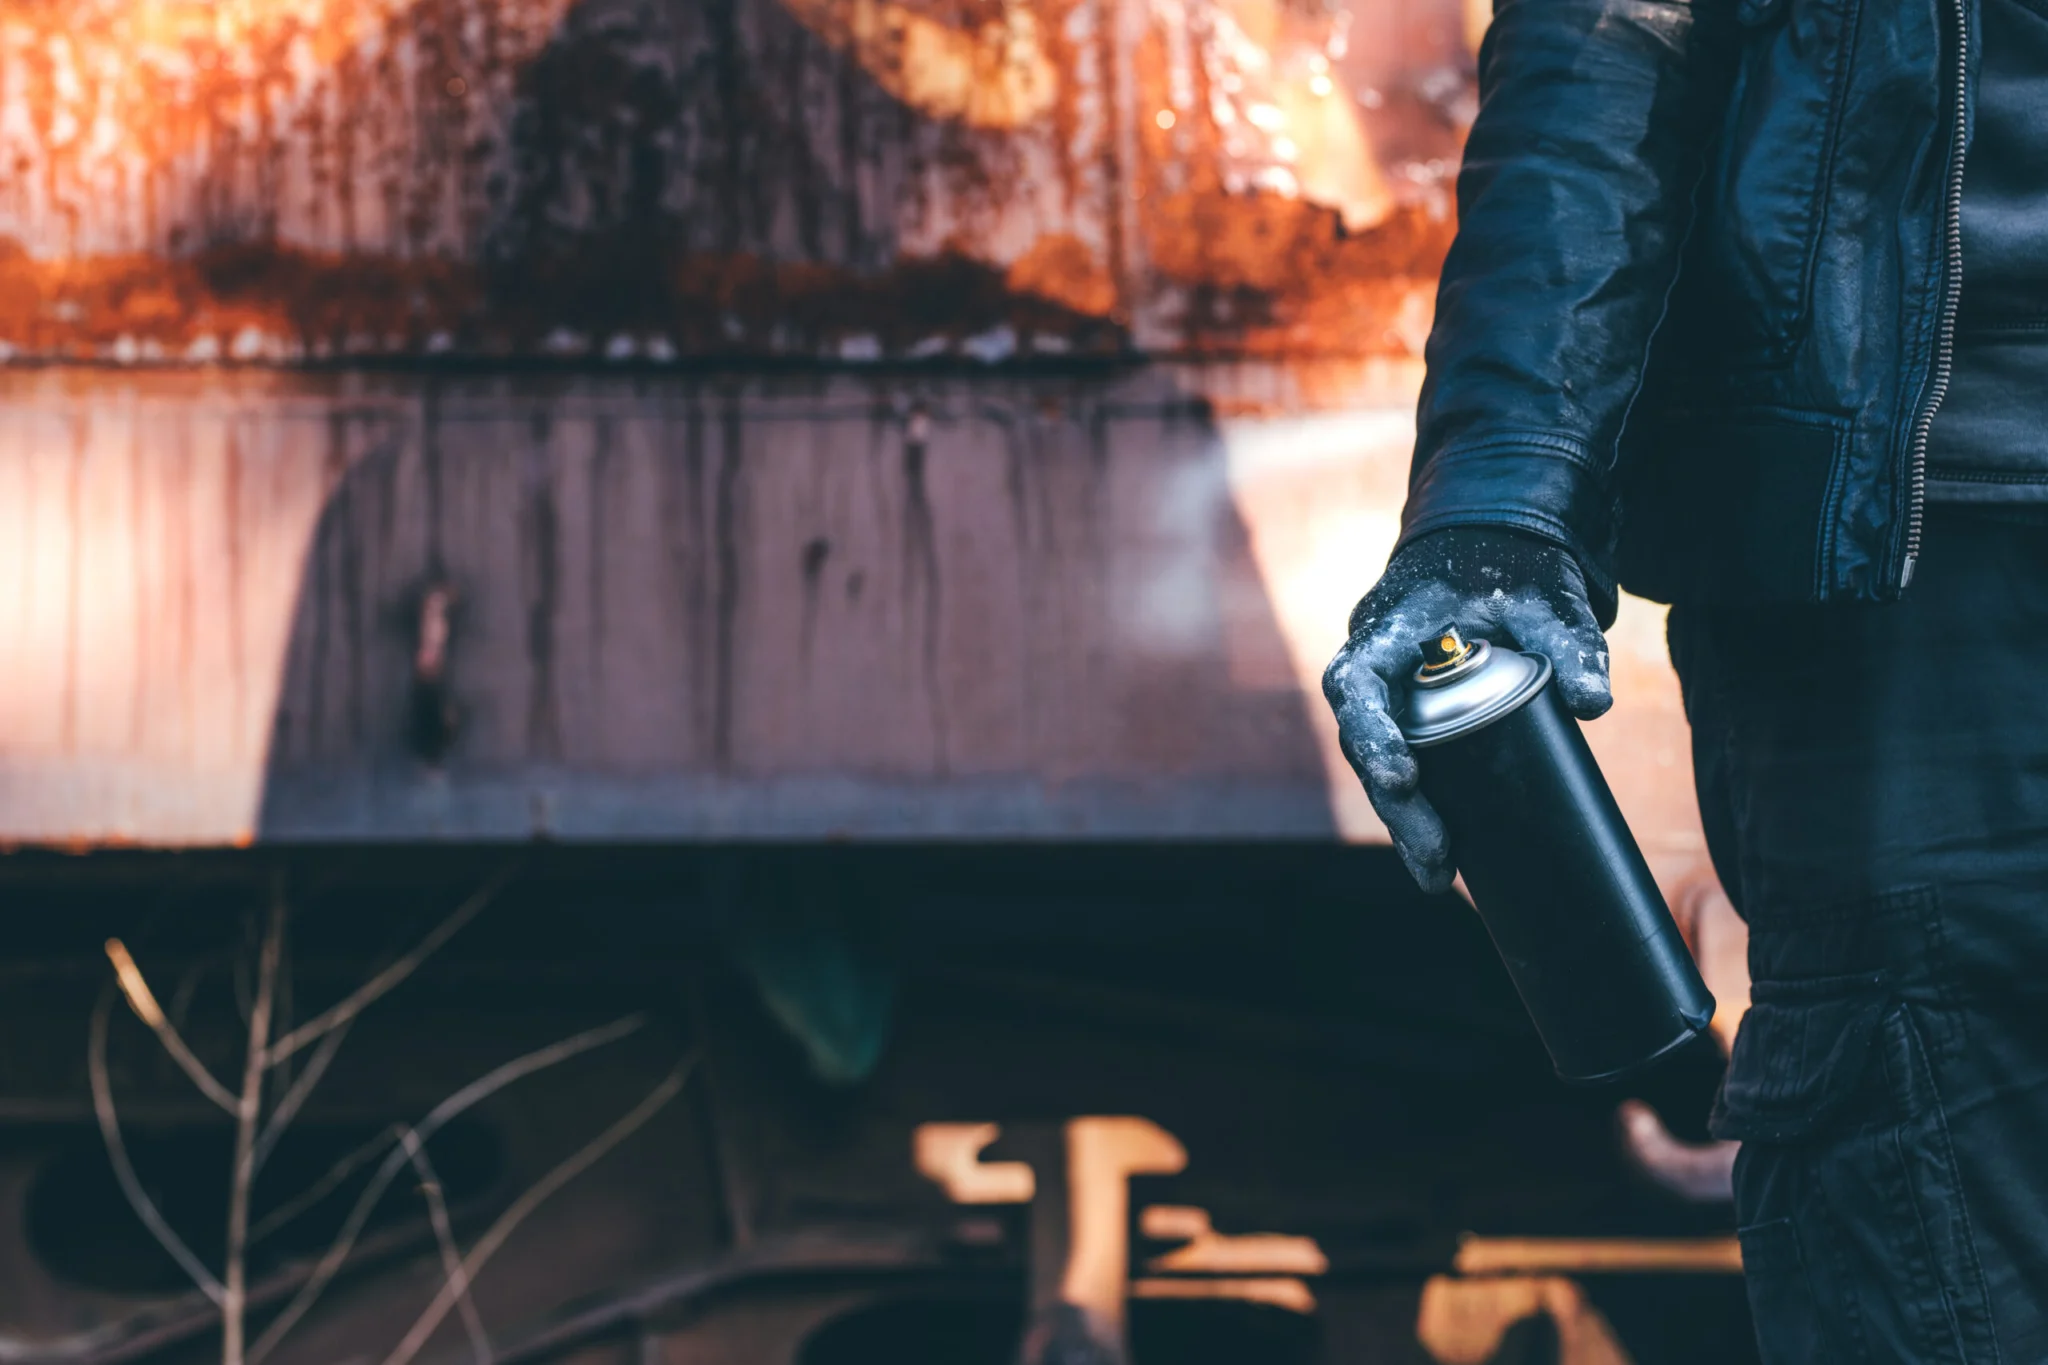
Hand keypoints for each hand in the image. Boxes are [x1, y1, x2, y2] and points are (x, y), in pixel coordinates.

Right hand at [1322, 528, 1611, 892]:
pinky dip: (1418, 813)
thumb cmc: (1512, 569)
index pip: (1356, 684)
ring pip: (1377, 766)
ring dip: (1403, 820)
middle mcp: (1373, 666)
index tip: (1404, 777)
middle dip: (1396, 804)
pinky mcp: (1406, 718)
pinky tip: (1442, 859)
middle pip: (1363, 743)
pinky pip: (1401, 769)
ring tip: (1438, 874)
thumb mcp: (1545, 598)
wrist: (1495, 551)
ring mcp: (1387, 695)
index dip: (1371, 734)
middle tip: (1435, 853)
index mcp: (1388, 628)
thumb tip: (1595, 704)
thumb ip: (1570, 641)